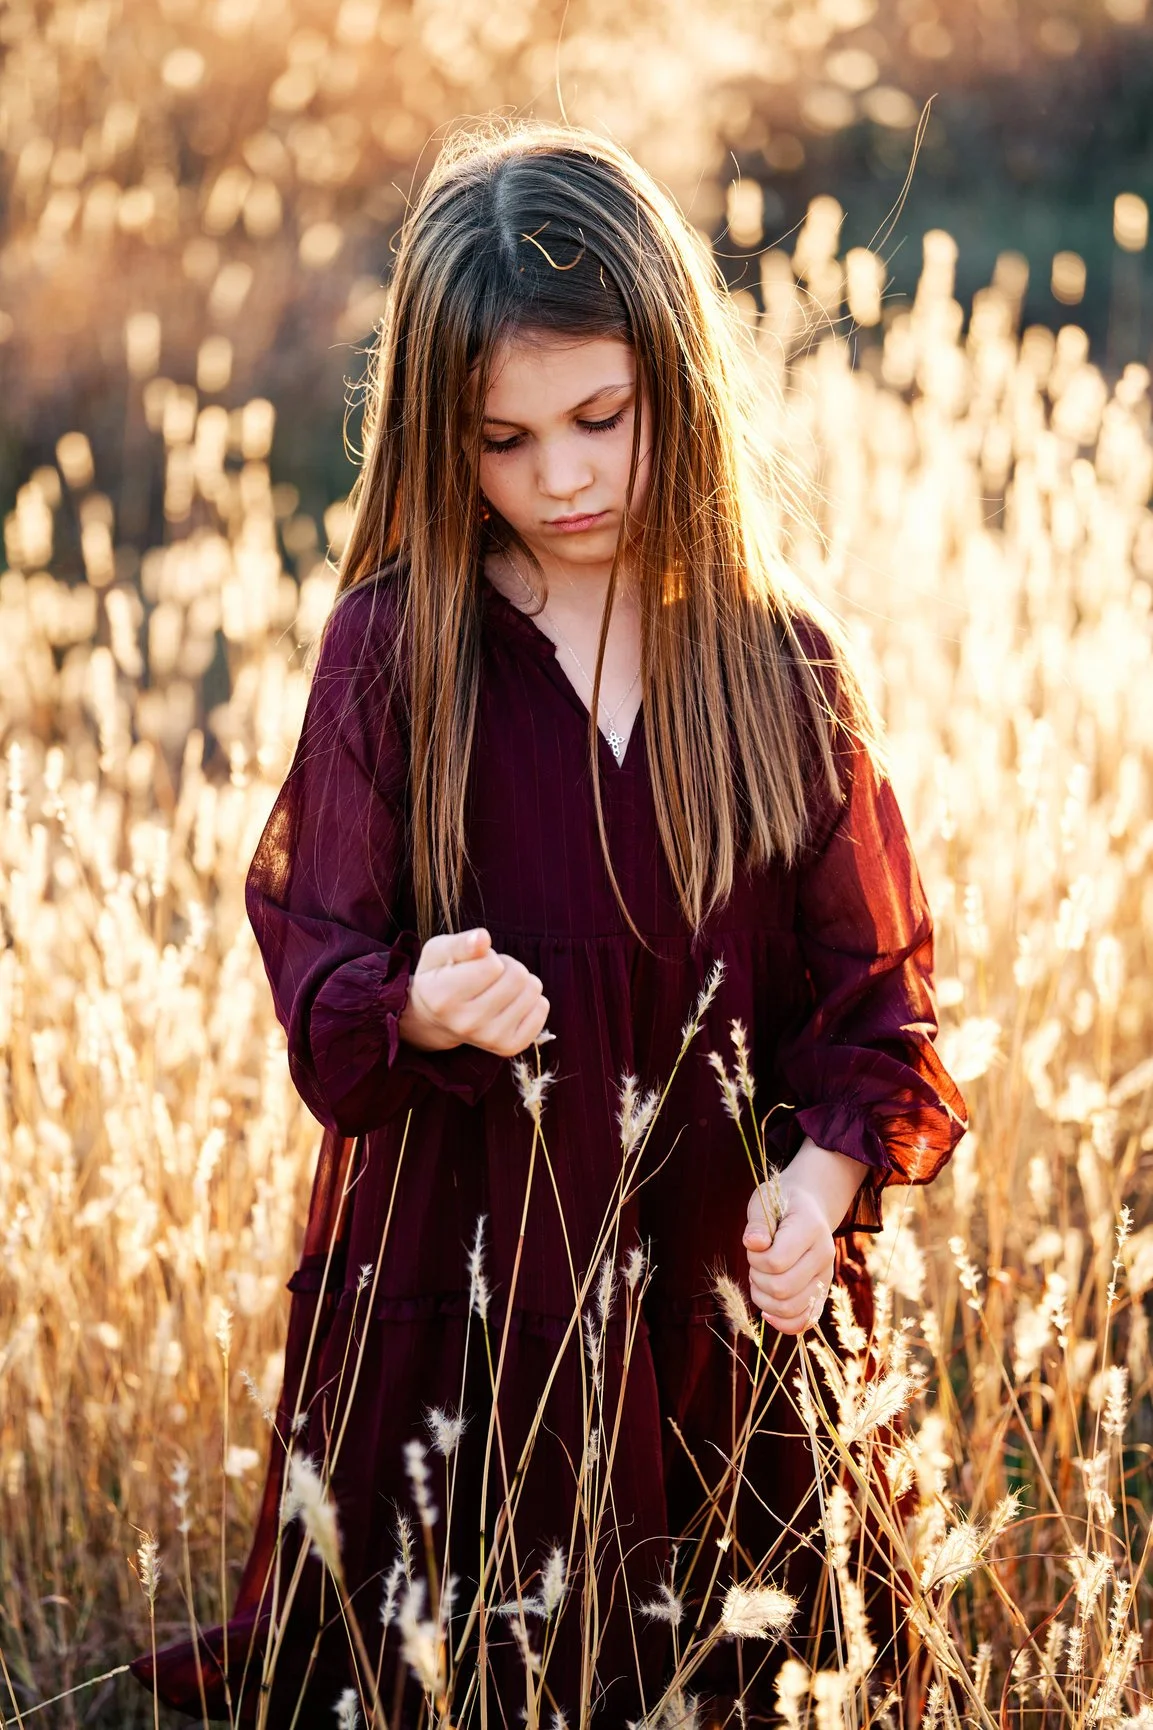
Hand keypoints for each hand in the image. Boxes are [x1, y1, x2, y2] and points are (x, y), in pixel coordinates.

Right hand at [397, 928, 549, 1057]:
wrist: (437, 1020)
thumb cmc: (440, 977)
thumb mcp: (438, 952)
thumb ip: (460, 943)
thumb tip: (483, 938)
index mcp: (444, 997)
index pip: (492, 964)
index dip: (488, 956)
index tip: (475, 963)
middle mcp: (466, 1023)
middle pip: (517, 976)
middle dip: (508, 966)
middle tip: (490, 973)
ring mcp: (489, 1038)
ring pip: (533, 990)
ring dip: (520, 981)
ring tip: (499, 987)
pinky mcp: (509, 1047)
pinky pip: (541, 1009)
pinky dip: (532, 999)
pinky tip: (511, 1002)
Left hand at [743, 1180, 834, 1334]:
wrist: (809, 1208)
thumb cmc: (781, 1204)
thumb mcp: (765, 1202)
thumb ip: (757, 1223)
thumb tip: (753, 1243)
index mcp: (811, 1229)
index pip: (776, 1261)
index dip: (756, 1259)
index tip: (754, 1245)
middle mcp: (824, 1255)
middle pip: (782, 1288)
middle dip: (758, 1279)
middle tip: (755, 1264)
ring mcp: (825, 1277)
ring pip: (791, 1309)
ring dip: (764, 1299)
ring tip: (760, 1280)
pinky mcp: (822, 1293)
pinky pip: (805, 1321)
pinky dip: (783, 1323)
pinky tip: (767, 1310)